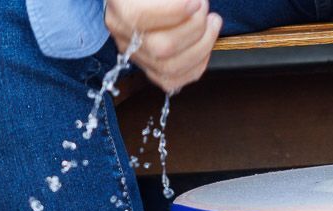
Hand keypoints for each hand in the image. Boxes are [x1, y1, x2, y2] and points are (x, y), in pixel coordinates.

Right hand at [105, 0, 222, 93]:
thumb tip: (195, 2)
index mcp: (119, 5)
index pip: (140, 17)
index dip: (175, 11)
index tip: (196, 2)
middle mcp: (122, 33)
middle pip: (161, 47)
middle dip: (195, 28)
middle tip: (204, 8)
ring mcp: (135, 54)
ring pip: (169, 68)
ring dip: (202, 46)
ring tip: (212, 22)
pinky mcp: (148, 68)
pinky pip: (173, 80)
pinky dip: (197, 65)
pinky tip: (205, 44)